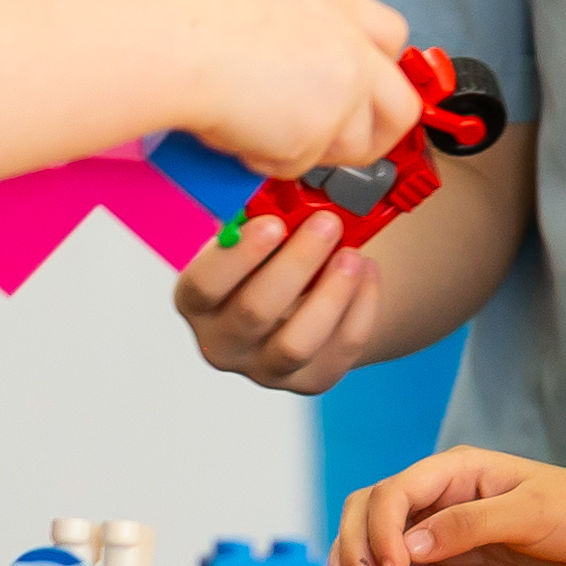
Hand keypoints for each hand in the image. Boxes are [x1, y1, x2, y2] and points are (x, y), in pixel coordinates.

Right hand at [166, 0, 414, 176]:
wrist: (176, 46)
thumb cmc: (195, 21)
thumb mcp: (271, 1)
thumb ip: (306, 33)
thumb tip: (302, 65)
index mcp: (339, 6)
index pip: (393, 39)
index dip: (376, 70)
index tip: (360, 90)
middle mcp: (353, 50)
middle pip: (400, 107)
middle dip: (376, 134)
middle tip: (341, 143)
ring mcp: (342, 96)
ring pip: (350, 146)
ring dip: (310, 150)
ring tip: (261, 130)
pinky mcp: (316, 135)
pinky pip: (298, 166)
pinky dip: (268, 160)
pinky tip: (238, 133)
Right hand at [172, 204, 380, 392]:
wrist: (298, 301)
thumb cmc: (268, 256)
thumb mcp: (253, 234)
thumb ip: (259, 215)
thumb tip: (286, 183)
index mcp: (197, 301)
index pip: (203, 287)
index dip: (237, 257)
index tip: (272, 224)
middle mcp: (222, 342)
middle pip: (254, 312)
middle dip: (296, 263)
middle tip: (328, 223)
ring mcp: (264, 368)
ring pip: (296, 343)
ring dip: (330, 293)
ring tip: (353, 254)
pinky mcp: (309, 381)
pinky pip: (339, 350)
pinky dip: (361, 308)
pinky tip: (367, 271)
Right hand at [333, 449, 565, 565]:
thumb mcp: (532, 511)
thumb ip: (472, 524)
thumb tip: (413, 547)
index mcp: (457, 470)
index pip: (396, 490)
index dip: (381, 528)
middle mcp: (440, 497)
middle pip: (372, 509)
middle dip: (357, 543)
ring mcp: (441, 531)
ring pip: (377, 540)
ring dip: (357, 562)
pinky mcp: (449, 563)